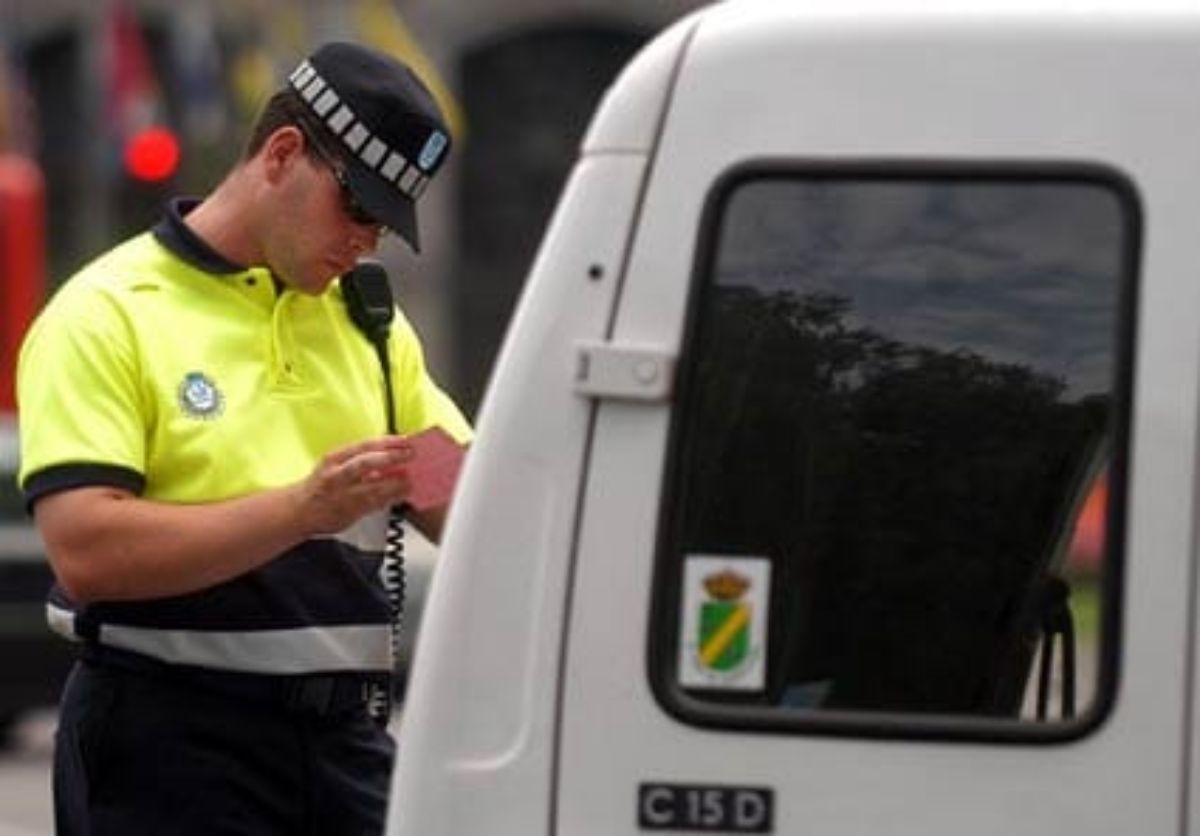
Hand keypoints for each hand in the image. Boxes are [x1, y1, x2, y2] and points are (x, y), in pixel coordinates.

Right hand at [292, 436, 414, 534]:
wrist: (300, 511)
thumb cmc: (322, 484)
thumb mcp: (335, 465)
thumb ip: (359, 459)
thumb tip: (391, 452)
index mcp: (334, 458)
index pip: (364, 445)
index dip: (387, 442)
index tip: (405, 440)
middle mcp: (337, 475)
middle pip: (367, 463)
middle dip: (392, 457)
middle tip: (412, 455)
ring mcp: (343, 495)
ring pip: (375, 487)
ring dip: (397, 482)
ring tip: (412, 478)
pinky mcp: (350, 512)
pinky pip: (376, 504)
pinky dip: (392, 498)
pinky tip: (403, 493)